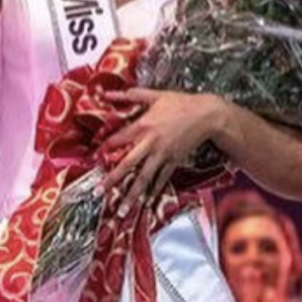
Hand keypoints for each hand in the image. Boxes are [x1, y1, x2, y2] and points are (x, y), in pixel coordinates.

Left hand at [100, 89, 222, 213]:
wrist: (207, 115)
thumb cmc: (181, 103)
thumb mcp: (154, 95)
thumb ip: (130, 95)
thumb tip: (107, 92)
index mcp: (143, 126)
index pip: (117, 140)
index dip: (104, 149)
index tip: (93, 158)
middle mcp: (150, 143)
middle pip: (127, 164)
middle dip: (112, 179)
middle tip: (99, 191)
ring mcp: (162, 155)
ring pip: (144, 178)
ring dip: (132, 194)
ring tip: (123, 209)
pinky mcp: (174, 161)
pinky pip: (162, 179)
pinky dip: (154, 192)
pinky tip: (147, 203)